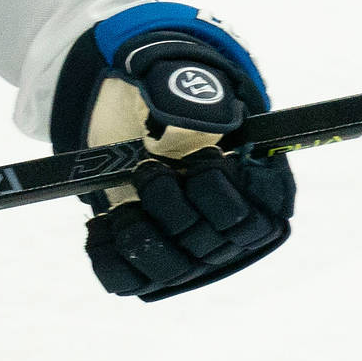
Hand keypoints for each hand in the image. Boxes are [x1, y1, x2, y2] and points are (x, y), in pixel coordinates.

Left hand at [55, 28, 295, 300]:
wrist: (126, 111)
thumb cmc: (168, 95)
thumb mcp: (185, 80)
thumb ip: (197, 95)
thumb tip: (196, 125)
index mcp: (260, 192)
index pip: (258, 217)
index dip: (224, 191)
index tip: (202, 158)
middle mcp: (230, 232)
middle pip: (210, 243)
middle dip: (171, 203)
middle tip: (149, 166)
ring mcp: (190, 254)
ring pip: (171, 268)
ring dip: (140, 233)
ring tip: (126, 196)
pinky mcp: (148, 265)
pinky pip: (128, 279)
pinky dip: (108, 254)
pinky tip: (101, 222)